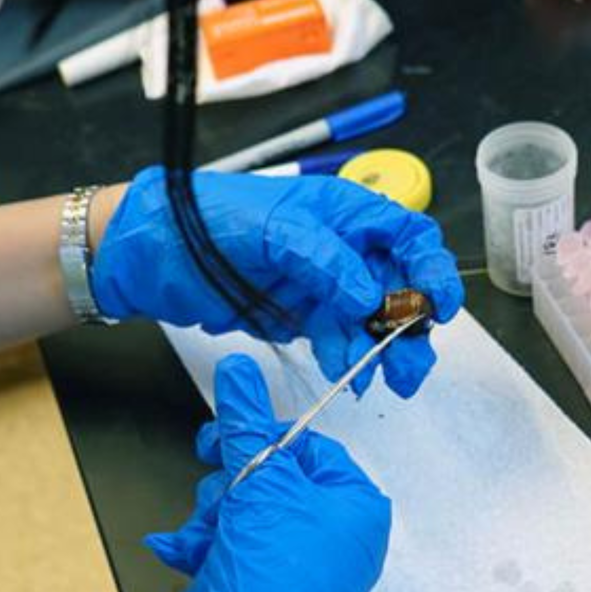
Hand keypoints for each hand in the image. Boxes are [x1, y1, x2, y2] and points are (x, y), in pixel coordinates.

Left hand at [91, 166, 463, 396]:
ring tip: (384, 378)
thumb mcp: (270, 228)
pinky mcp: (300, 314)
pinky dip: (349, 357)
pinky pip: (338, 338)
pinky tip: (351, 376)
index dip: (431, 268)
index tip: (438, 305)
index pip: (406, 235)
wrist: (152, 253)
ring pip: (371, 318)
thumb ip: (323, 259)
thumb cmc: (205, 218)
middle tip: (411, 359)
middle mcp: (339, 247)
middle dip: (411, 323)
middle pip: (398, 284)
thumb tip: (368, 293)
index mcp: (342, 212)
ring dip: (383, 350)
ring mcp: (321, 283)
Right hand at [119, 354, 390, 591]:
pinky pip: (236, 546)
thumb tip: (238, 365)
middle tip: (214, 502)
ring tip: (202, 541)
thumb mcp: (258, 485)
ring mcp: (304, 566)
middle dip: (229, 491)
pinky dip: (208, 547)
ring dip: (212, 521)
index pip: (307, 446)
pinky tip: (186, 556)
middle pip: (271, 478)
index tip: (218, 444)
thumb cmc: (270, 569)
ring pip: (245, 511)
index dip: (259, 443)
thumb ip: (244, 424)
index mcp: (356, 505)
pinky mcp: (269, 590)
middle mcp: (338, 535)